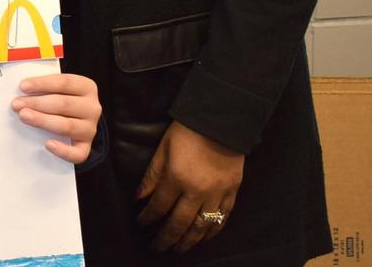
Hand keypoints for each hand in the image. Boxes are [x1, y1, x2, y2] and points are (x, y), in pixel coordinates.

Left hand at [11, 71, 100, 164]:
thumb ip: (44, 88)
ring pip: (67, 126)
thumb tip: (21, 91)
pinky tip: (47, 144)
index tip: (22, 87)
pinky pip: (77, 153)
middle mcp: (92, 108)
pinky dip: (63, 150)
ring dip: (43, 121)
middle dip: (37, 104)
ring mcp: (90, 129)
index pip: (64, 83)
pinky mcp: (85, 147)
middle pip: (64, 104)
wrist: (76, 120)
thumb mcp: (58, 89)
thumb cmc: (61, 100)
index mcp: (87, 87)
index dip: (42, 84)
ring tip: (24, 116)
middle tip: (17, 105)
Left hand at [135, 120, 243, 253]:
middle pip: (178, 223)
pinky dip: (211, 233)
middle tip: (157, 248)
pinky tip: (203, 239)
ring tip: (178, 250)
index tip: (140, 224)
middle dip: (165, 238)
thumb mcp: (163, 149)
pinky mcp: (232, 193)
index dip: (147, 218)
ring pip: (200, 227)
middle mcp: (196, 191)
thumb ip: (152, 175)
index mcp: (176, 178)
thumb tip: (139, 197)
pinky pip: (222, 220)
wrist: (222, 121)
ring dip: (188, 242)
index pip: (158, 207)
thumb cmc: (188, 131)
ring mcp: (216, 194)